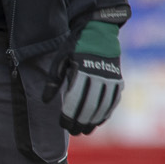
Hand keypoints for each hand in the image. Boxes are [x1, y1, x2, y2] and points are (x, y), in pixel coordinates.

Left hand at [44, 20, 122, 134]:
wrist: (99, 31)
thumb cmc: (75, 47)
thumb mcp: (60, 60)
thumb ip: (53, 81)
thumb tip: (45, 101)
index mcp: (81, 72)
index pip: (75, 100)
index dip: (69, 115)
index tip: (63, 125)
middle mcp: (98, 77)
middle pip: (90, 106)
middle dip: (81, 122)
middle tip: (75, 132)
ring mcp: (110, 79)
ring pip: (103, 106)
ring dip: (95, 120)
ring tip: (86, 130)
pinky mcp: (118, 80)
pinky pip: (114, 100)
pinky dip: (107, 112)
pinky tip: (100, 120)